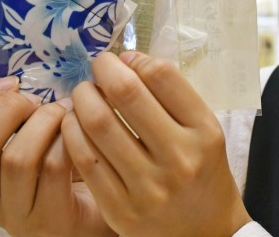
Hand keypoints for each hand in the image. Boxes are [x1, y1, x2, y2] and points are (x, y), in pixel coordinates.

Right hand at [0, 77, 115, 236]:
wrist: (109, 207)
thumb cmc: (70, 166)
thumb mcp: (35, 141)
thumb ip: (20, 116)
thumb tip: (21, 72)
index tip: (12, 82)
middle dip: (10, 108)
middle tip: (39, 100)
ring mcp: (18, 217)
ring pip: (16, 159)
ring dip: (44, 122)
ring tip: (64, 112)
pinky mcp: (52, 221)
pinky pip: (53, 169)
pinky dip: (67, 141)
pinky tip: (80, 133)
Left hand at [62, 52, 251, 236]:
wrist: (205, 236)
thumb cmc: (202, 172)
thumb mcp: (204, 131)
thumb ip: (172, 96)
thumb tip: (127, 60)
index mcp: (204, 132)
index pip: (162, 76)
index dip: (134, 58)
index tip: (124, 59)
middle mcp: (179, 158)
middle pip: (126, 93)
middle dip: (103, 70)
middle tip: (97, 68)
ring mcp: (148, 187)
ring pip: (98, 124)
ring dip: (83, 98)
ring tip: (84, 94)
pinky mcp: (121, 210)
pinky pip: (85, 159)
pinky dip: (72, 131)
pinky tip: (74, 123)